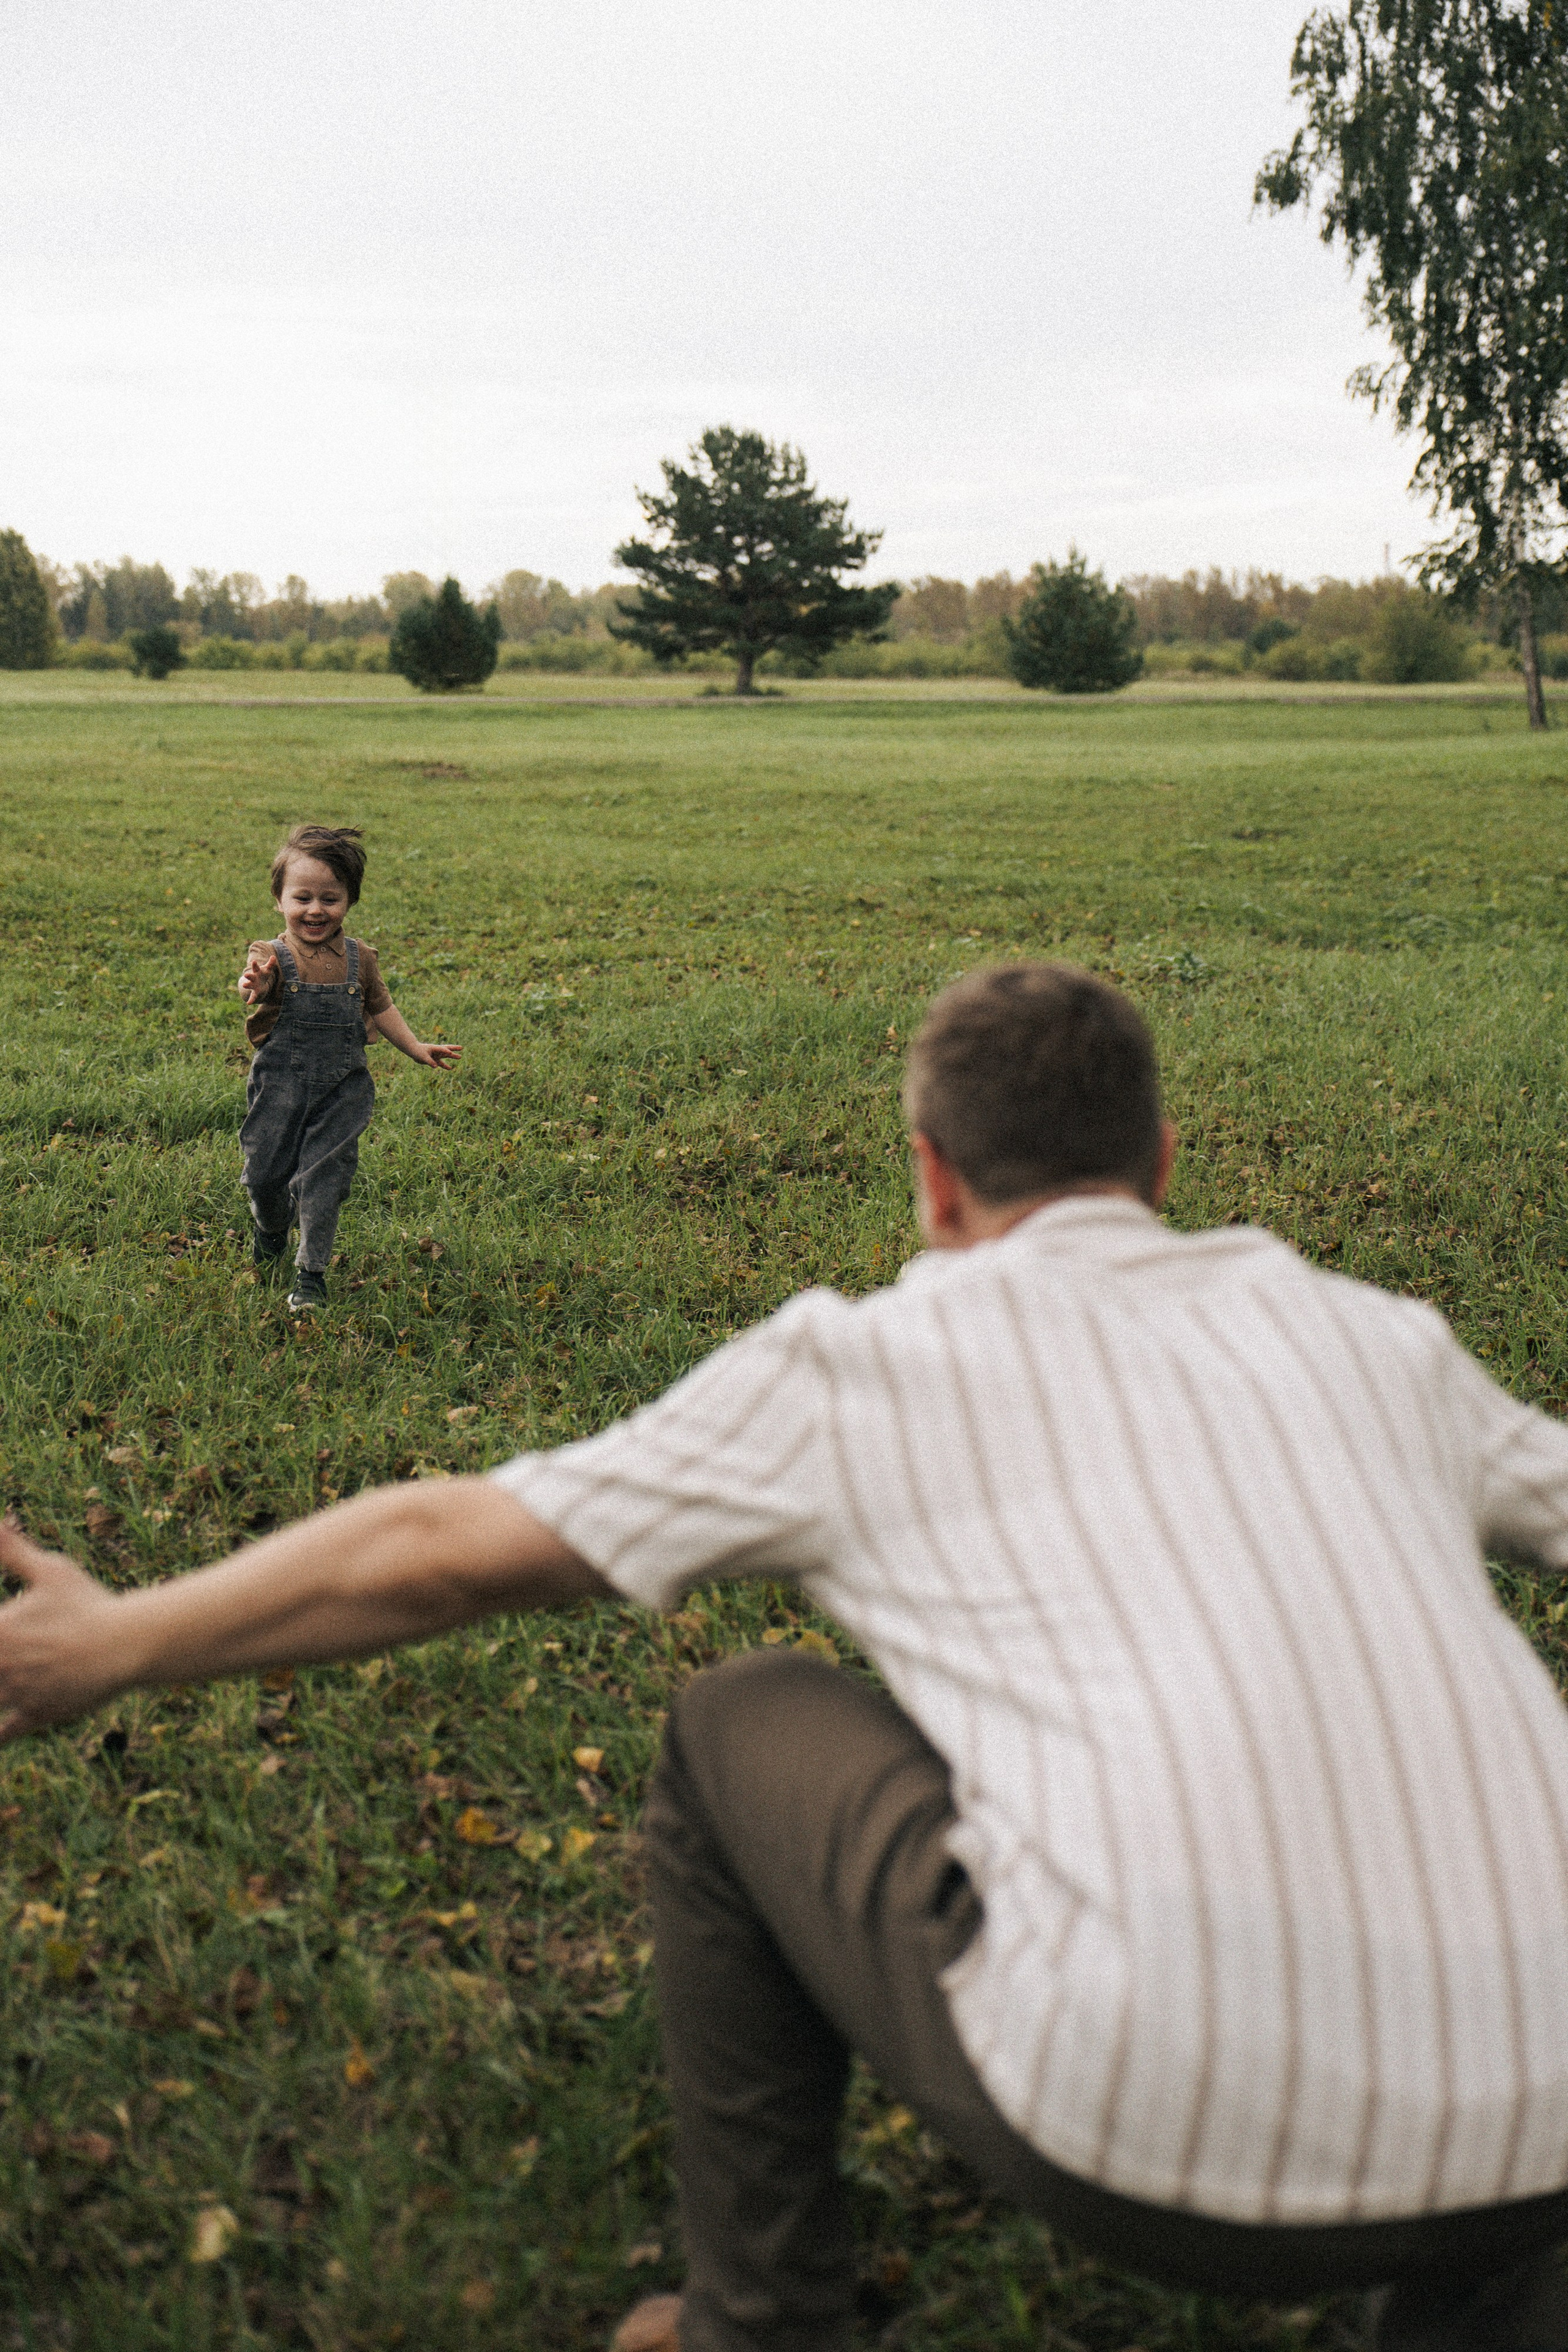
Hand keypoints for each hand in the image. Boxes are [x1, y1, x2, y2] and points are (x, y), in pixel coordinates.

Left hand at [0, 1518, 127, 1737]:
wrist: (127, 1642)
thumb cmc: (89, 1602)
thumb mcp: (50, 1570)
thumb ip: (12, 1549)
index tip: (0, 1626)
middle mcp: (1, 1667)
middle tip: (3, 1652)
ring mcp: (17, 1695)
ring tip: (6, 1677)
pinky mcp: (37, 1715)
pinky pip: (6, 1732)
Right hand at [237, 944, 278, 1003]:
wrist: (259, 984)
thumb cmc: (263, 974)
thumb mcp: (267, 969)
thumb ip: (271, 964)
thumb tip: (273, 957)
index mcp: (256, 972)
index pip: (255, 967)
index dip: (254, 964)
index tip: (254, 961)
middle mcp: (253, 978)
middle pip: (250, 976)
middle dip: (248, 976)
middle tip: (246, 975)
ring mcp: (253, 985)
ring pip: (249, 985)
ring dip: (247, 985)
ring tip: (244, 985)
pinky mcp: (255, 992)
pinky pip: (253, 996)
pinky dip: (251, 1000)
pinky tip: (248, 1003)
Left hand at [415, 1042, 462, 1068]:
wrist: (413, 1051)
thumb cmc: (417, 1052)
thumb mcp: (423, 1057)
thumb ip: (429, 1062)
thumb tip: (436, 1067)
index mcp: (434, 1048)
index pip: (441, 1049)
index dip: (445, 1051)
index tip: (450, 1052)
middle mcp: (436, 1051)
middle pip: (447, 1049)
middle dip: (454, 1049)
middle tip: (461, 1048)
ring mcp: (436, 1055)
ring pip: (446, 1055)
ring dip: (452, 1056)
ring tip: (460, 1057)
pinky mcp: (434, 1060)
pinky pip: (441, 1063)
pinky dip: (445, 1065)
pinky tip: (450, 1068)